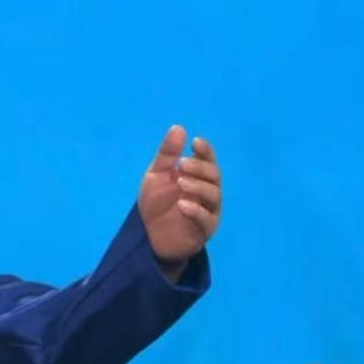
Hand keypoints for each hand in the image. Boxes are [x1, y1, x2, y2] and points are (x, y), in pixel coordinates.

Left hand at [137, 125, 221, 271]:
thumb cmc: (156, 203)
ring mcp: (209, 210)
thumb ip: (167, 154)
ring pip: (213, 195)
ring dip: (198, 186)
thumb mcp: (157, 175)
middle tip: (182, 164)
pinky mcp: (205, 229)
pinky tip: (182, 205)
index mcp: (198, 176)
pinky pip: (206, 219)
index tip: (195, 142)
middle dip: (200, 167)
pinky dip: (196, 211)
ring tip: (180, 183)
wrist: (149, 235)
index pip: (208, 159)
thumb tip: (178, 127)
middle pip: (214, 175)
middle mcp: (207, 191)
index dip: (205, 150)